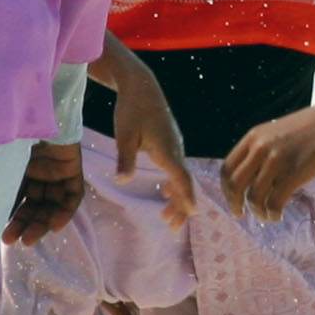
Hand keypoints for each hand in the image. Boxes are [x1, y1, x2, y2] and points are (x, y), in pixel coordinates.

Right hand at [3, 140, 86, 244]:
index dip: (11, 217)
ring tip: (29, 240)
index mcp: (18, 168)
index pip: (16, 198)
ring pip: (51, 204)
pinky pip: (73, 195)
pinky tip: (54, 226)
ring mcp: (55, 170)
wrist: (29, 107)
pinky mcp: (72, 167)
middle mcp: (37, 170)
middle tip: (10, 240)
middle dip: (23, 224)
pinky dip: (65, 211)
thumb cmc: (6, 132)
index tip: (0, 233)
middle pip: (34, 205)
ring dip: (41, 223)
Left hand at [108, 75, 194, 228]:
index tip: (192, 213)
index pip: (181, 178)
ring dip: (177, 198)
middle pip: (184, 183)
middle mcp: (175, 149)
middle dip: (181, 206)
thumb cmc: (131, 109)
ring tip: (167, 218)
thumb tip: (122, 180)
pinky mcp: (170, 144)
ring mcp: (175, 146)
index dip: (187, 196)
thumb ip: (125, 158)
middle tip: (174, 229)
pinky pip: (177, 168)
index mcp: (166, 149)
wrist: (141, 86)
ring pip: (181, 177)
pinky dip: (174, 184)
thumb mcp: (124, 135)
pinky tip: (165, 194)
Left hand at [223, 101, 314, 221]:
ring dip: (258, 212)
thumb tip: (258, 176)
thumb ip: (265, 149)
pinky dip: (273, 213)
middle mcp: (260, 147)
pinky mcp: (294, 173)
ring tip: (267, 216)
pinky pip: (274, 202)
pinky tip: (278, 215)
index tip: (233, 199)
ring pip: (254, 197)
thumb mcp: (279, 132)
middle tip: (240, 215)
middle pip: (234, 185)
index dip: (226, 189)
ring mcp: (277, 160)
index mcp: (254, 136)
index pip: (227, 168)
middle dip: (234, 204)